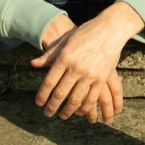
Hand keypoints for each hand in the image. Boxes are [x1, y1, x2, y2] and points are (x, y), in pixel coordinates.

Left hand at [30, 3, 140, 123]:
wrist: (110, 29)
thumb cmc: (86, 33)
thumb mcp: (65, 41)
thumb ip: (49, 55)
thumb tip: (33, 64)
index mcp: (64, 57)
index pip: (49, 81)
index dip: (42, 95)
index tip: (39, 103)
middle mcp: (76, 67)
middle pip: (61, 93)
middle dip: (52, 106)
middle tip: (47, 113)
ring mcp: (90, 74)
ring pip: (76, 98)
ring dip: (68, 110)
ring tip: (62, 116)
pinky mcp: (102, 78)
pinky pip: (92, 97)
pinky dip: (85, 107)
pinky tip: (80, 112)